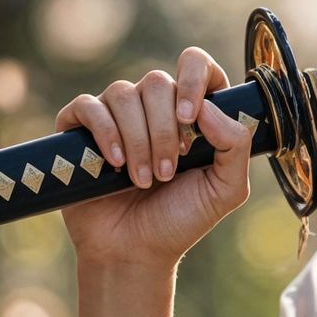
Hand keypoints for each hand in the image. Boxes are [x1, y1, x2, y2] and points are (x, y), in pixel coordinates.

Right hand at [54, 46, 252, 270]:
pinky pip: (89, 106)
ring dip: (138, 139)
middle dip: (165, 130)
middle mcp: (155, 107)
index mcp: (193, 113)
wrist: (134, 251)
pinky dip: (105, 132)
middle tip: (168, 172)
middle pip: (158, 83)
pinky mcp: (80, 129)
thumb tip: (208, 106)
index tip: (192, 118)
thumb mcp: (227, 188)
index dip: (195, 79)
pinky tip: (114, 163)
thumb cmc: (181, 218)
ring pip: (123, 93)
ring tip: (144, 179)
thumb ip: (236, 145)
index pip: (197, 65)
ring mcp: (117, 116)